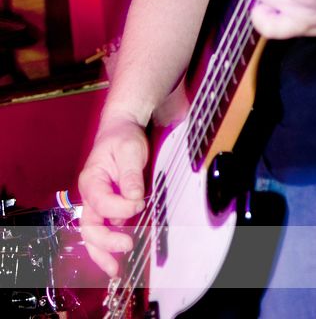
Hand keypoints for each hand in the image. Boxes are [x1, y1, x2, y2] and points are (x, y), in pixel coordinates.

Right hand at [78, 115, 147, 275]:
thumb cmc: (123, 137)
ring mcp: (99, 203)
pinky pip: (105, 229)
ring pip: (94, 233)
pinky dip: (109, 245)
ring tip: (115, 270)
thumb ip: (130, 174)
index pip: (102, 203)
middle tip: (126, 248)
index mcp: (91, 180)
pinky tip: (119, 257)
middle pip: (89, 227)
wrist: (123, 130)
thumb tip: (134, 199)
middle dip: (104, 244)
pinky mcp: (109, 206)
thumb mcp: (129, 150)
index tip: (140, 202)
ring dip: (102, 253)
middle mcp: (91, 195)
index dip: (120, 207)